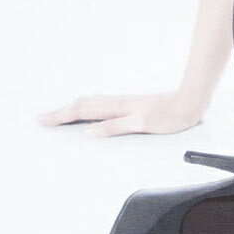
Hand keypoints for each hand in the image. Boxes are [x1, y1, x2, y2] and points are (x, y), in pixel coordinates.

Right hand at [37, 91, 203, 136]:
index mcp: (117, 107)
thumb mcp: (142, 125)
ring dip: (73, 110)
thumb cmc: (170, 115)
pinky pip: (102, 107)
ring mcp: (124, 104)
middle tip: (43, 119)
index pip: (82, 111)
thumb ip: (116, 127)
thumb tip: (89, 131)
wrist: (190, 102)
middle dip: (61, 112)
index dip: (61, 116)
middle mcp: (118, 103)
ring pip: (91, 104)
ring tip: (59, 116)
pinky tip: (91, 115)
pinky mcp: (132, 106)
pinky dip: (88, 110)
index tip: (43, 121)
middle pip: (82, 105)